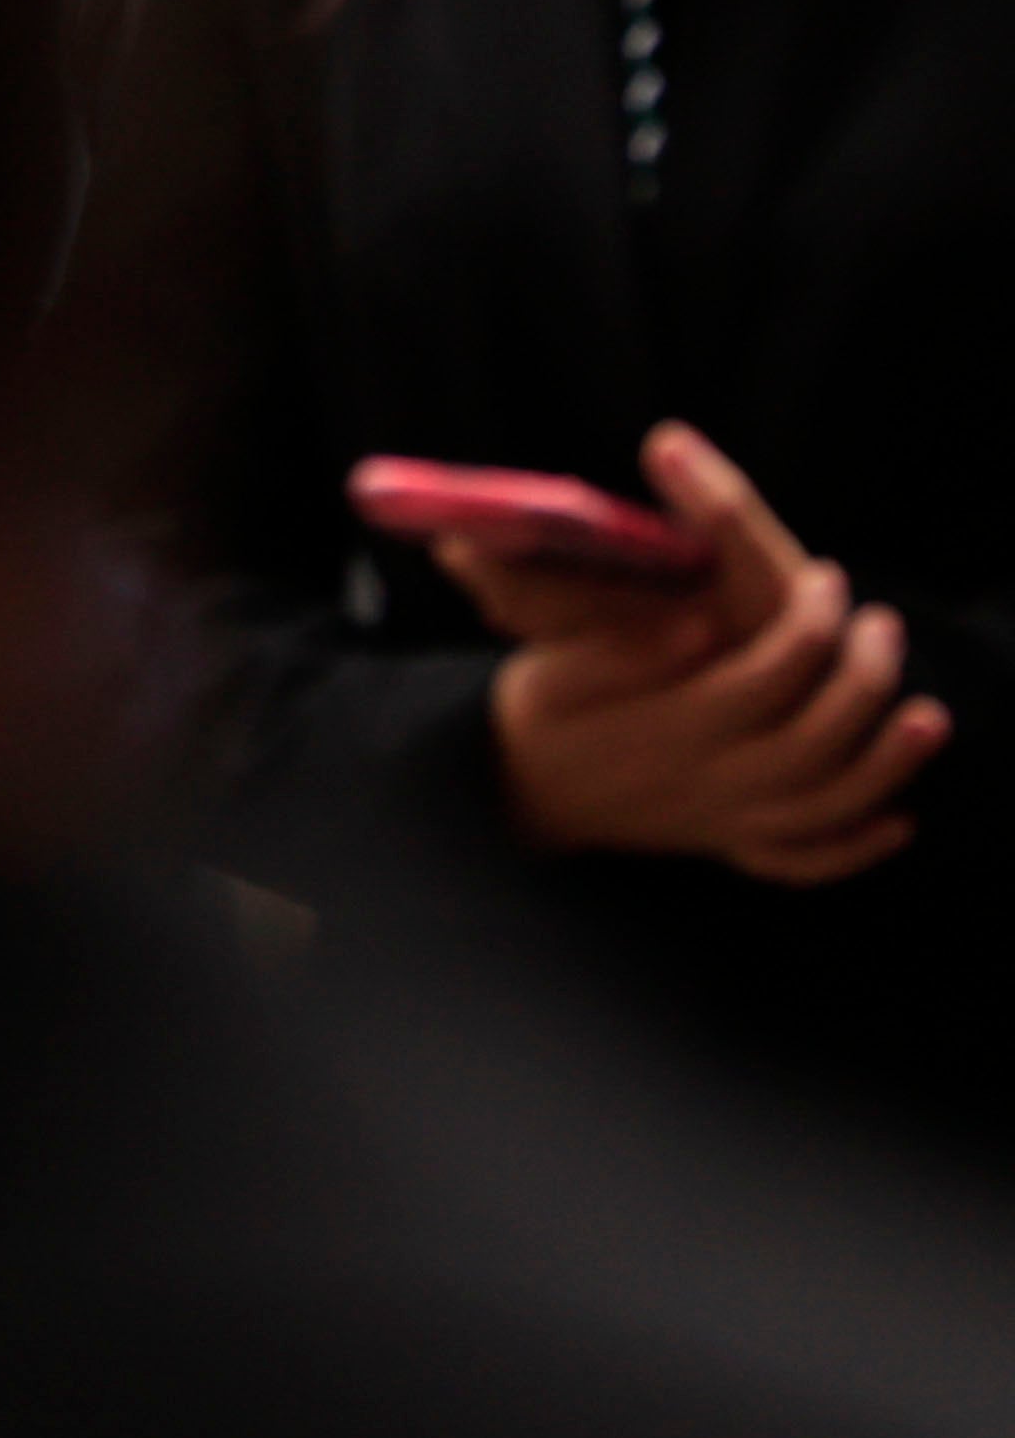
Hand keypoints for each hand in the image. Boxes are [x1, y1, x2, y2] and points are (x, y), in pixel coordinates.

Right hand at [468, 424, 951, 882]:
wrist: (511, 792)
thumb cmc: (537, 715)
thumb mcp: (552, 669)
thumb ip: (619, 648)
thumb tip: (696, 625)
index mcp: (667, 727)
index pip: (763, 678)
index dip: (808, 628)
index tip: (828, 578)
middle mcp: (705, 781)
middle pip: (812, 741)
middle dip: (861, 681)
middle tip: (881, 623)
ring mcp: (721, 819)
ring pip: (824, 804)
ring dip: (886, 764)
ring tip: (926, 714)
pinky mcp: (725, 842)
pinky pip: (802, 859)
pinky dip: (855, 846)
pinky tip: (896, 819)